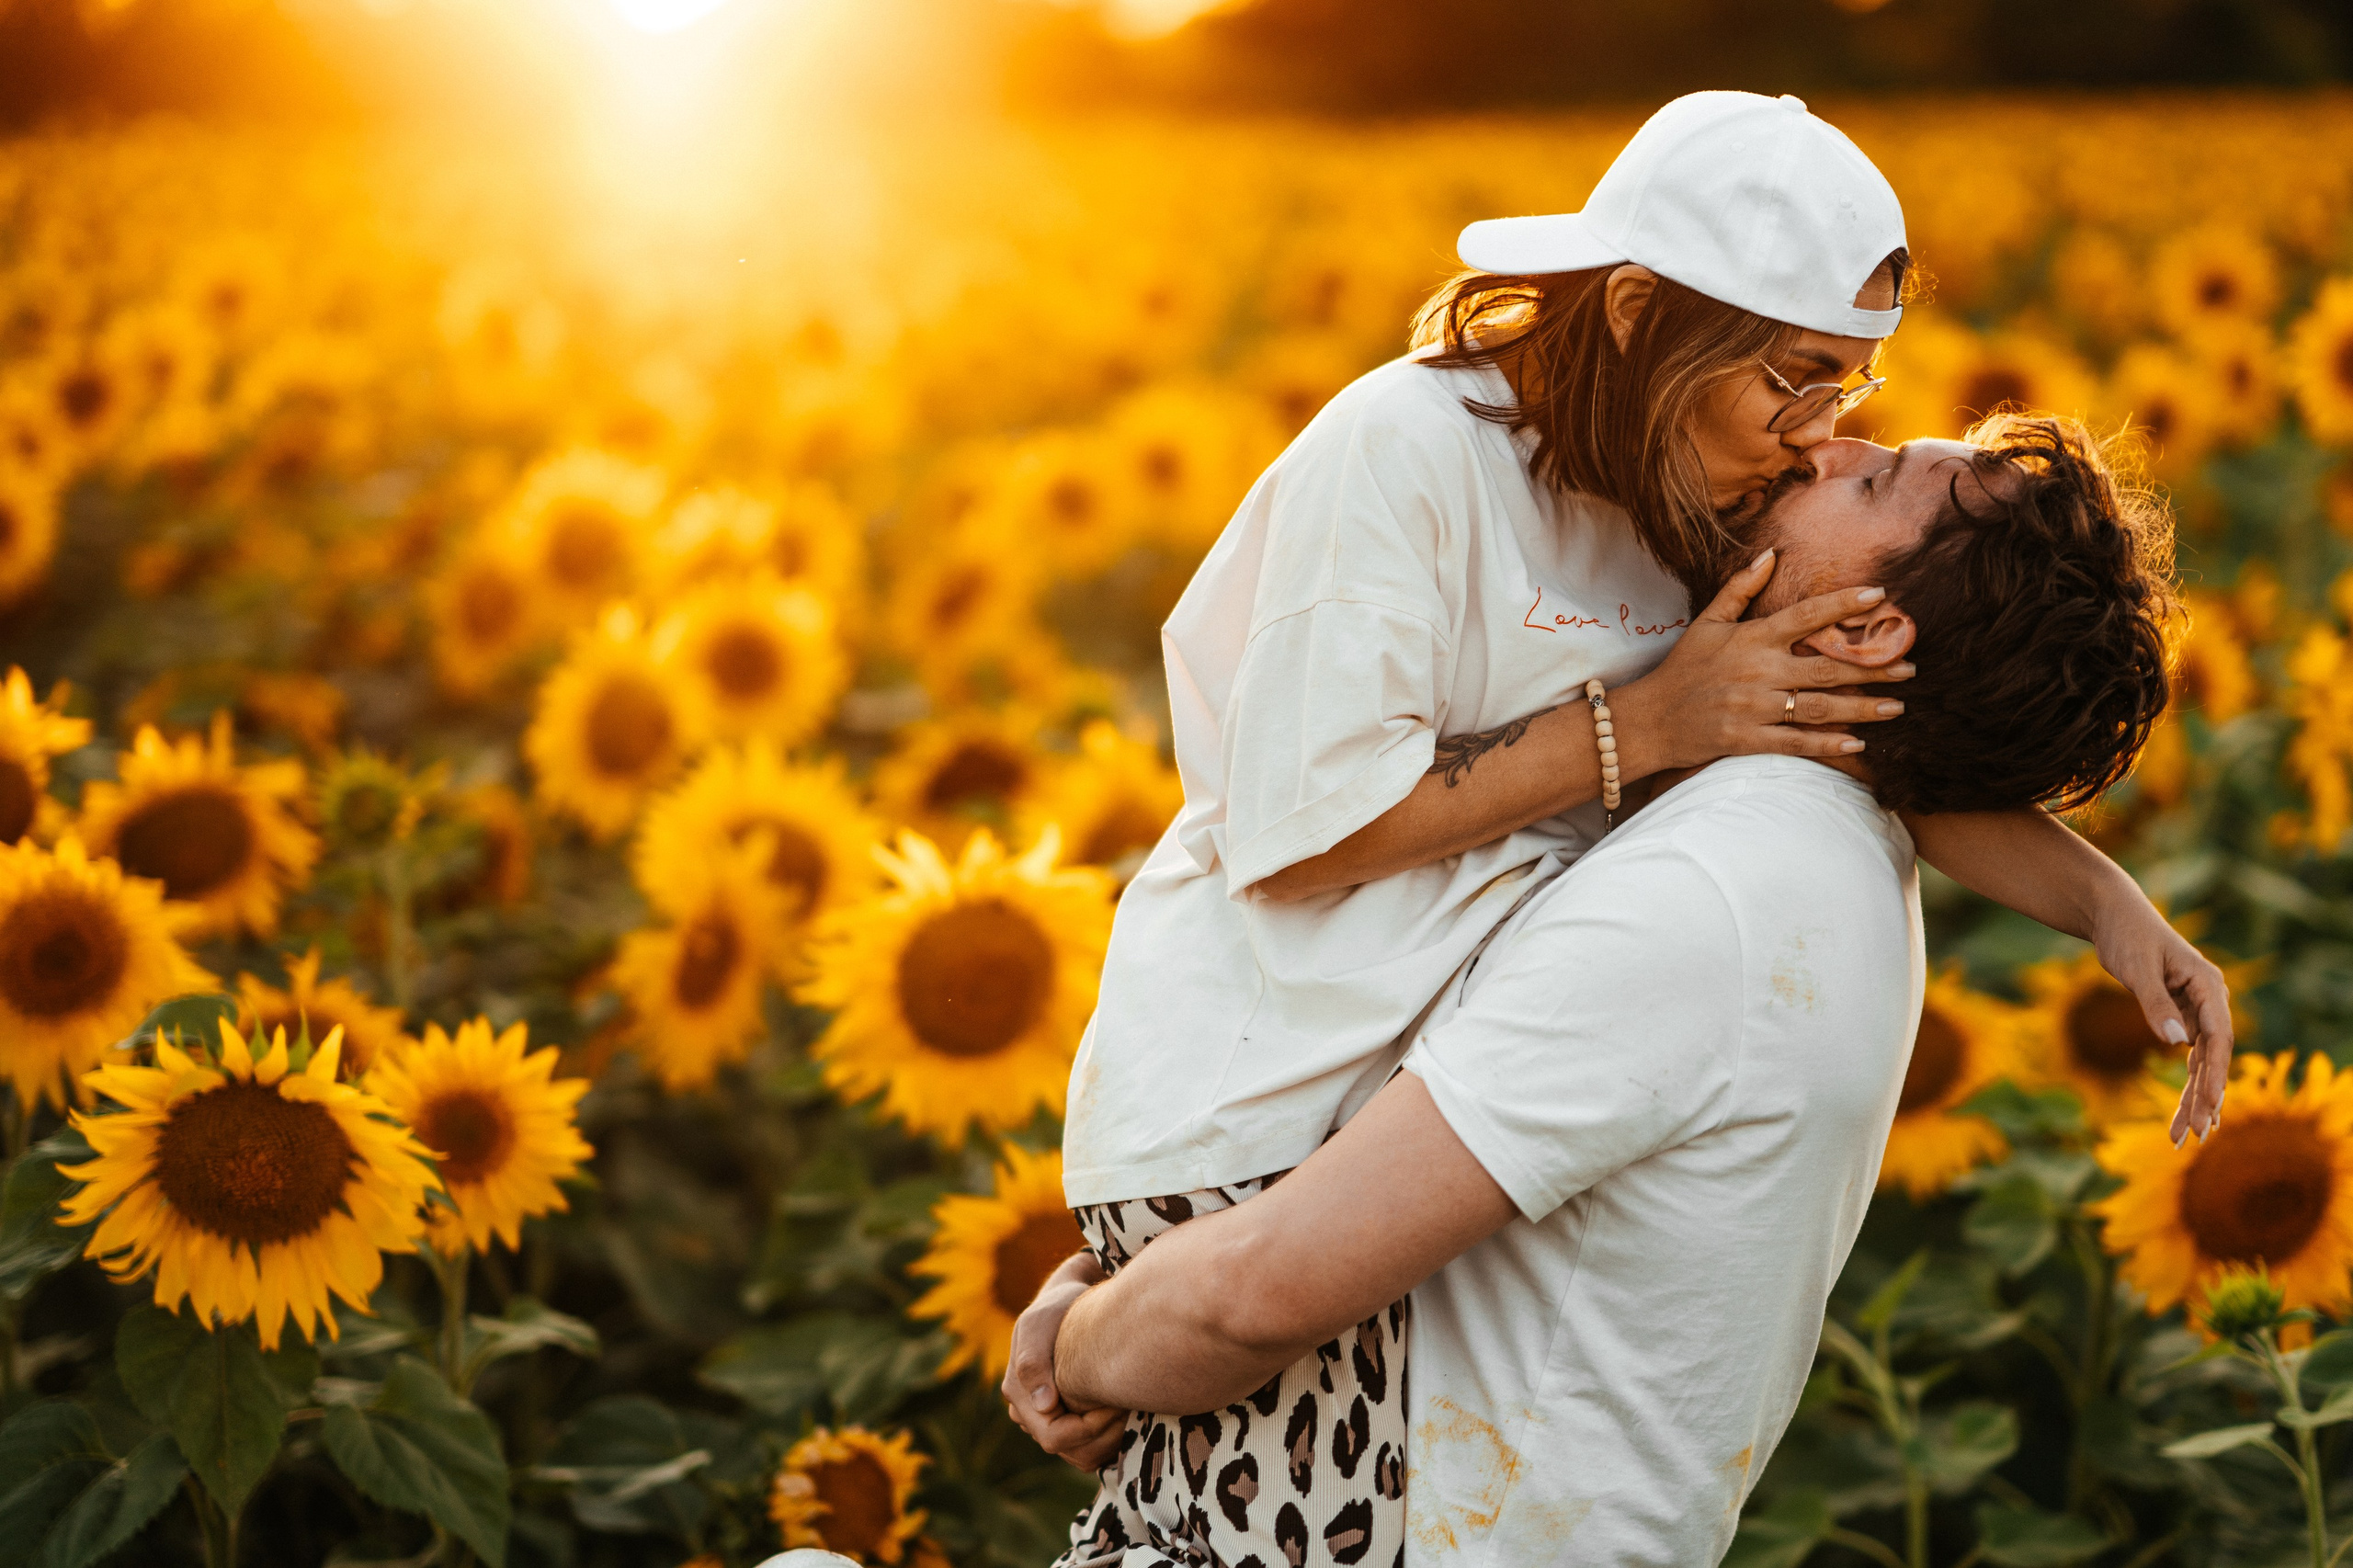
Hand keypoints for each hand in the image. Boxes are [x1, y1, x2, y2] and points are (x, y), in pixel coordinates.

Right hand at [1001, 1252, 1126, 1470]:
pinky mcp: (1068, 1420)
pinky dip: (1110, 1440)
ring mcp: (1048, 1420)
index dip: (1088, 1429)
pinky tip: (1126, 1416)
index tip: (1116, 1404)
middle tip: (1131, 1409)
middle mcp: (1029, 1414)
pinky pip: (1090, 1449)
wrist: (1070, 1304)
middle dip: (1103, 1436)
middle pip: (1069, 1452)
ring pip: (1081, 1457)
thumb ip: (1034, 1361)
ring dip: (1109, 1442)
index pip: (1054, 1437)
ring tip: (1131, 1413)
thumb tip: (1044, 1405)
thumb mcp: (1040, 1323)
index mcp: (1019, 1395)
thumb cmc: (1058, 1308)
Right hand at [1611, 549, 1914, 776]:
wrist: (1649, 720)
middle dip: (1873, 667)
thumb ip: (1739, 588)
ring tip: (1897, 706)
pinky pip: (1795, 743)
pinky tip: (1858, 744)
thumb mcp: (1706, 623)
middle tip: (1910, 667)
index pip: (1806, 616)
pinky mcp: (1746, 739)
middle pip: (1827, 667)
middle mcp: (1757, 671)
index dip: (1844, 604)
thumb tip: (1771, 554)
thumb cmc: (1682, 668)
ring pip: (1819, 708)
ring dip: (1862, 707)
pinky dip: (1828, 745)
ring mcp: (1753, 708)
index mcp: (1751, 638)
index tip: (1880, 596)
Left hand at [2090, 897, 2231, 1144]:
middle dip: (2206, 1097)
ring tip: (2188, 1134)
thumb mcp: (2136, 967)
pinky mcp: (2181, 1015)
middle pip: (2213, 1057)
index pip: (2219, 1039)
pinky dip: (2187, 1081)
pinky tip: (2189, 1109)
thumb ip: (2156, 1004)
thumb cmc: (2126, 934)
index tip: (2209, 1107)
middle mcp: (2211, 1000)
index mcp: (2209, 986)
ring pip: (2202, 1061)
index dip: (2215, 1076)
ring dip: (2196, 1097)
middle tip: (2198, 1135)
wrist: (2114, 914)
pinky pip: (2189, 1055)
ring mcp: (2198, 1010)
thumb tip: (2178, 1044)